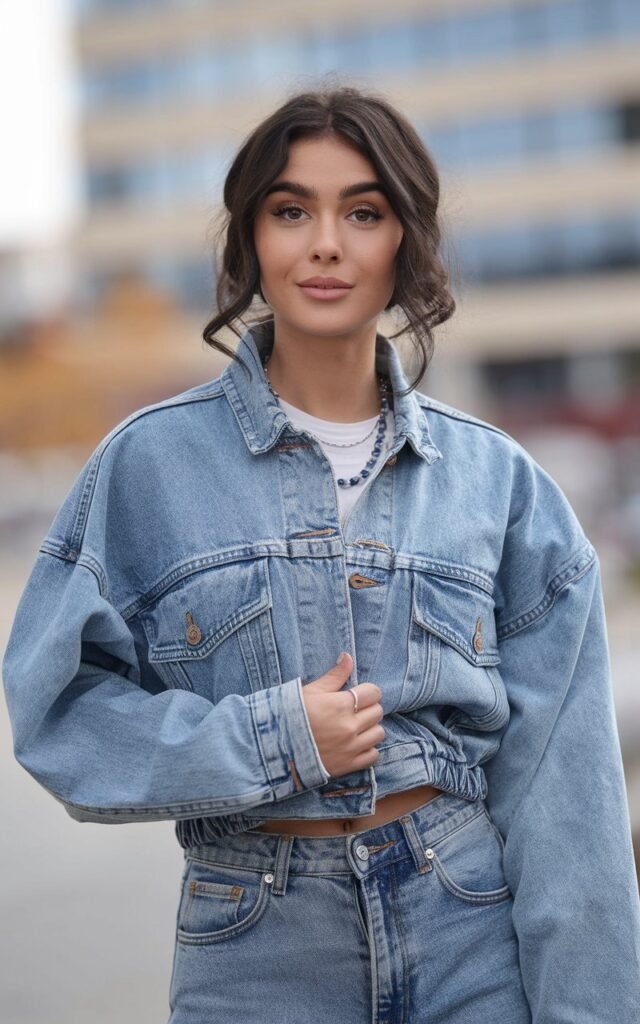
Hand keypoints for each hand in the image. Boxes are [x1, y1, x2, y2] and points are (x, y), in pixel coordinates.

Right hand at [301, 652, 384, 777]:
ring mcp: (350, 747)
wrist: (275, 748)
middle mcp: (349, 726)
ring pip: (379, 733)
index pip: (373, 693)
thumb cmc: (290, 715)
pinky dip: (368, 749)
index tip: (358, 694)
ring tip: (354, 727)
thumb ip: (334, 675)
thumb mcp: (311, 691)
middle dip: (368, 708)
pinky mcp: (348, 765)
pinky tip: (354, 744)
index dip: (367, 691)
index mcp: (340, 705)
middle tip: (353, 710)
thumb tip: (348, 656)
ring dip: (369, 728)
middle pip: (377, 712)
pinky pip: (373, 755)